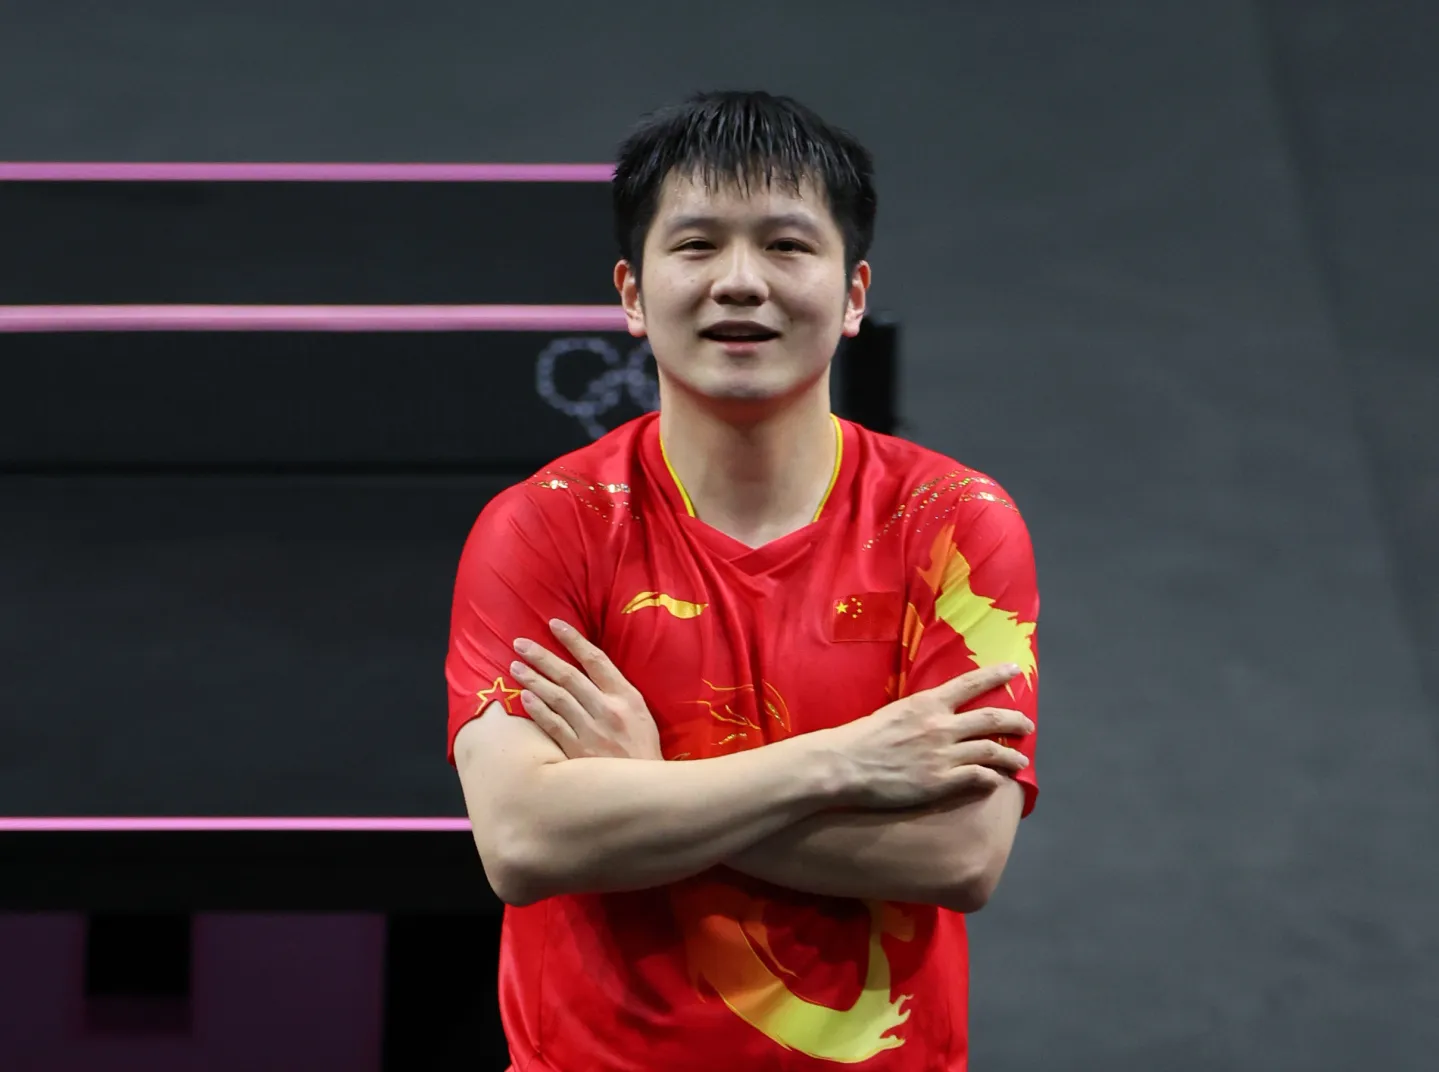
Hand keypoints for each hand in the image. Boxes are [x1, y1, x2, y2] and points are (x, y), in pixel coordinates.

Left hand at [510, 619, 663, 760]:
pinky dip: (538, 710)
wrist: (645, 786)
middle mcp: (607, 710)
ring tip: (515, 666)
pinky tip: (524, 697)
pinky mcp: (577, 751)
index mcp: (626, 696)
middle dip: (542, 657)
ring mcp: (591, 731)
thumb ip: (616, 690)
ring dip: (533, 680)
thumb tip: (588, 666)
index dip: (573, 640)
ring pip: (557, 698)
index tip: (553, 624)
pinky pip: (553, 725)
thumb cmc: (642, 747)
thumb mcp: (640, 712)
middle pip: (569, 676)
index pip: (595, 659)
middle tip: (520, 643)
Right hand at [820, 664, 1033, 808]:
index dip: (996, 675)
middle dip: (1016, 721)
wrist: (844, 764)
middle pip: (991, 719)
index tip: (1015, 670)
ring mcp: (944, 755)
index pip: (971, 683)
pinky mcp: (941, 781)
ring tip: (1020, 760)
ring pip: (991, 751)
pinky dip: (992, 778)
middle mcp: (941, 725)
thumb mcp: (894, 711)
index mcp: (927, 703)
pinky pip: (978, 778)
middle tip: (1027, 725)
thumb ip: (920, 711)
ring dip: (1011, 756)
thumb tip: (935, 711)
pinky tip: (996, 781)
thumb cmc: (862, 737)